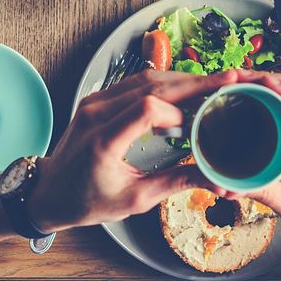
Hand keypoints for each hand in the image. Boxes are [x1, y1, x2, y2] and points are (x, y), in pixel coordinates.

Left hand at [27, 70, 238, 232]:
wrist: (50, 193)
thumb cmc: (87, 201)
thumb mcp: (134, 200)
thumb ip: (176, 183)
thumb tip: (217, 180)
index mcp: (103, 140)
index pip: (147, 108)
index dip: (178, 113)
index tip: (198, 127)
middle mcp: (96, 113)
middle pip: (152, 85)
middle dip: (195, 83)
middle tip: (231, 81)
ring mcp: (95, 102)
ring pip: (146, 79)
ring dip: (182, 80)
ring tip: (215, 83)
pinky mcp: (98, 99)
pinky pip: (135, 83)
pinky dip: (164, 84)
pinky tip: (186, 90)